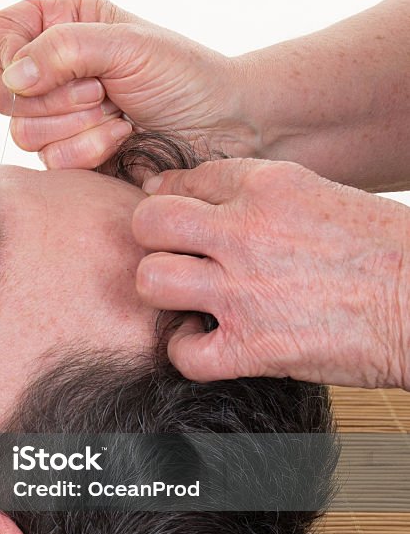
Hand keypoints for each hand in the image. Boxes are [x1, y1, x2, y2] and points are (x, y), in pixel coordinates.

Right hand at [0, 0, 252, 168]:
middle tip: (101, 90)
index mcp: (60, 25)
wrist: (222, 127)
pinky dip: (88, 151)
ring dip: (76, 126)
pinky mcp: (72, 157)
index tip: (34, 63)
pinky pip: (50, 163)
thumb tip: (12, 76)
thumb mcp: (126, 45)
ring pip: (23, 132)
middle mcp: (52, 70)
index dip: (5, 52)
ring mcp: (59, 117)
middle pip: (2, 92)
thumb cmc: (183, 75)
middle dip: (54, 97)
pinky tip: (122, 139)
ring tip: (117, 114)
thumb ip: (63, 50)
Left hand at [132, 157, 409, 387]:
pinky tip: (207, 342)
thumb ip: (261, 195)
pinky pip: (184, 354)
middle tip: (175, 257)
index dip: (178, 201)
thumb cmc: (384, 250)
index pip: (187, 179)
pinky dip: (188, 353)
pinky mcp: (255, 348)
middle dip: (153, 240)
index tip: (183, 222)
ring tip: (187, 299)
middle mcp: (247, 233)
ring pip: (152, 280)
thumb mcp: (322, 196)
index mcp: (267, 187)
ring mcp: (246, 291)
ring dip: (163, 293)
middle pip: (149, 221)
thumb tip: (202, 194)